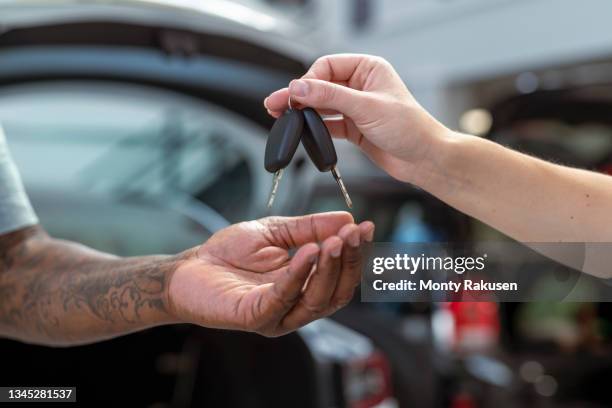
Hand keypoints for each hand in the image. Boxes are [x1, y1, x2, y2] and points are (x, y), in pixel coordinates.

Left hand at [168, 212, 373, 336]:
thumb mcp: (276, 232)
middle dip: (349, 262)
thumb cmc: (229, 254)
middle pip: (336, 293)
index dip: (356, 254)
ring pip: (316, 300)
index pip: (340, 277)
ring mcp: (276, 315)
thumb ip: (311, 228)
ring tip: (337, 240)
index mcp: (304, 287)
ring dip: (330, 268)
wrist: (189, 268)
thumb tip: (348, 217)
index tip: (365, 227)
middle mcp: (295, 306)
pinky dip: (299, 275)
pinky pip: (283, 298)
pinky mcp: (254, 317)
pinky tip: (309, 251)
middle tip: (355, 233)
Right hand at [264, 54, 449, 183]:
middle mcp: (361, 85)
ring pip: (322, 105)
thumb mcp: (367, 107)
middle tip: (277, 104)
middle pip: (321, 85)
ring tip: (282, 116)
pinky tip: (301, 131)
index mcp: (368, 69)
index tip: (295, 94)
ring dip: (303, 112)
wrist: (424, 159)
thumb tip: (301, 86)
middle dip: (299, 96)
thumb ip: (331, 96)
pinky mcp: (353, 127)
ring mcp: (356, 107)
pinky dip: (314, 127)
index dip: (309, 80)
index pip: (328, 66)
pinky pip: (327, 124)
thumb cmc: (410, 128)